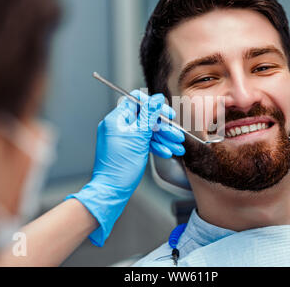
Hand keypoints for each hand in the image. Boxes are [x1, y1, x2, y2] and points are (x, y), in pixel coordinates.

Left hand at [66, 90, 184, 245]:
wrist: (112, 190)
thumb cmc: (120, 166)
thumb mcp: (139, 137)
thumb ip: (149, 116)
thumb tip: (156, 99)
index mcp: (116, 119)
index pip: (136, 102)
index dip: (154, 106)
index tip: (168, 114)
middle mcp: (118, 126)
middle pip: (145, 118)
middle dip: (163, 127)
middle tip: (176, 134)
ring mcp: (122, 138)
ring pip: (147, 132)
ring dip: (163, 138)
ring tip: (177, 146)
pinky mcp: (127, 149)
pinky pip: (143, 142)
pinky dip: (155, 146)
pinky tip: (166, 152)